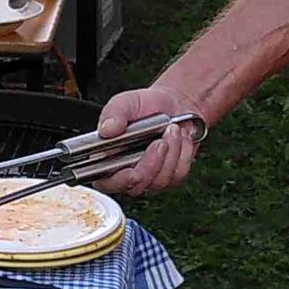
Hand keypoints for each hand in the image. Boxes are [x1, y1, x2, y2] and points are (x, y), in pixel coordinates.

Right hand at [93, 84, 209, 195]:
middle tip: (160, 142)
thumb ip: (113, 113)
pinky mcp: (170, 178)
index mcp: (107, 156)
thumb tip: (106, 129)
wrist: (174, 106)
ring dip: (170, 153)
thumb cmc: (146, 106)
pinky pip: (178, 175)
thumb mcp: (127, 102)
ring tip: (172, 130)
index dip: (118, 181)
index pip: (106, 182)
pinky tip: (179, 139)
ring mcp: (149, 177)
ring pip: (159, 181)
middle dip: (151, 164)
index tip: (133, 173)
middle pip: (134, 186)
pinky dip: (183, 153)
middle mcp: (126, 171)